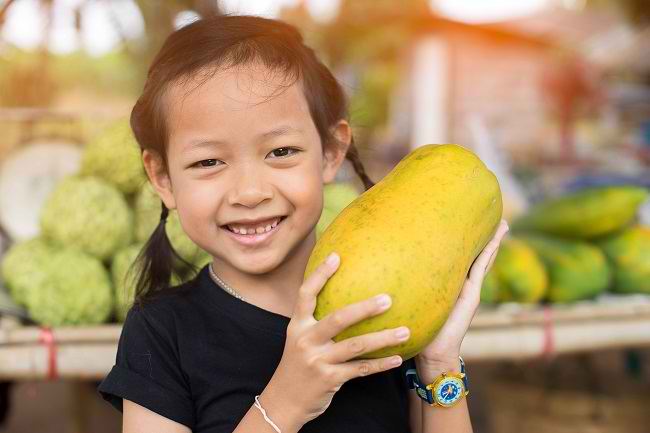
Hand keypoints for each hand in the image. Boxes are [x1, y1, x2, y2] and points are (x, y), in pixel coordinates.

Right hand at [267, 252, 408, 427]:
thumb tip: (342, 296)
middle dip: (364, 308)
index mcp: (297, 325)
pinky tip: (398, 359)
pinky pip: (361, 369)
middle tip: (388, 299)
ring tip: (405, 331)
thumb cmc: (298, 364)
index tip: (336, 256)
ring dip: (383, 338)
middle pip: (338, 319)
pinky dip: (380, 364)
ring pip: (355, 346)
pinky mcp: (329, 379)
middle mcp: (306, 340)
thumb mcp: (299, 338)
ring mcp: (317, 360)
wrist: (284, 400)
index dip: (320, 275)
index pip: (306, 294)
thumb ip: (316, 321)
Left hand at [413, 219, 509, 380]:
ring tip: (502, 225)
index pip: (456, 256)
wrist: (432, 351)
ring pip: (482, 259)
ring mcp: (469, 289)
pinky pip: (480, 269)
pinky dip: (489, 254)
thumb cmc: (417, 327)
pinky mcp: (471, 295)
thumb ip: (407, 283)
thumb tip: (384, 264)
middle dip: (483, 236)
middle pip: (474, 254)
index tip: (462, 220)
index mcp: (448, 283)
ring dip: (492, 242)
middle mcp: (460, 284)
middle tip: (493, 216)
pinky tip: (495, 240)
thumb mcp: (412, 298)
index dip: (461, 239)